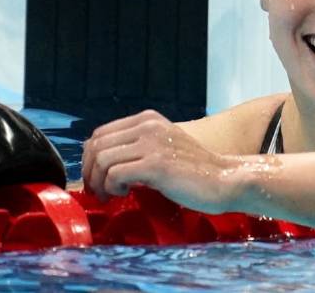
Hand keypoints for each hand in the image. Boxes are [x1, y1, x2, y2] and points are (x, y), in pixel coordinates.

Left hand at [82, 110, 237, 212]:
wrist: (224, 180)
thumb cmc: (193, 171)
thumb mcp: (162, 148)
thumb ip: (136, 147)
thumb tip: (97, 160)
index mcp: (147, 120)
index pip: (100, 134)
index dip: (89, 159)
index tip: (95, 178)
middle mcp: (148, 126)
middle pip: (96, 146)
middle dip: (90, 172)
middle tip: (98, 191)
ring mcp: (152, 144)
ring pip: (102, 160)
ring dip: (99, 183)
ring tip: (111, 195)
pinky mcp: (156, 165)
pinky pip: (115, 174)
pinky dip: (112, 188)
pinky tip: (125, 194)